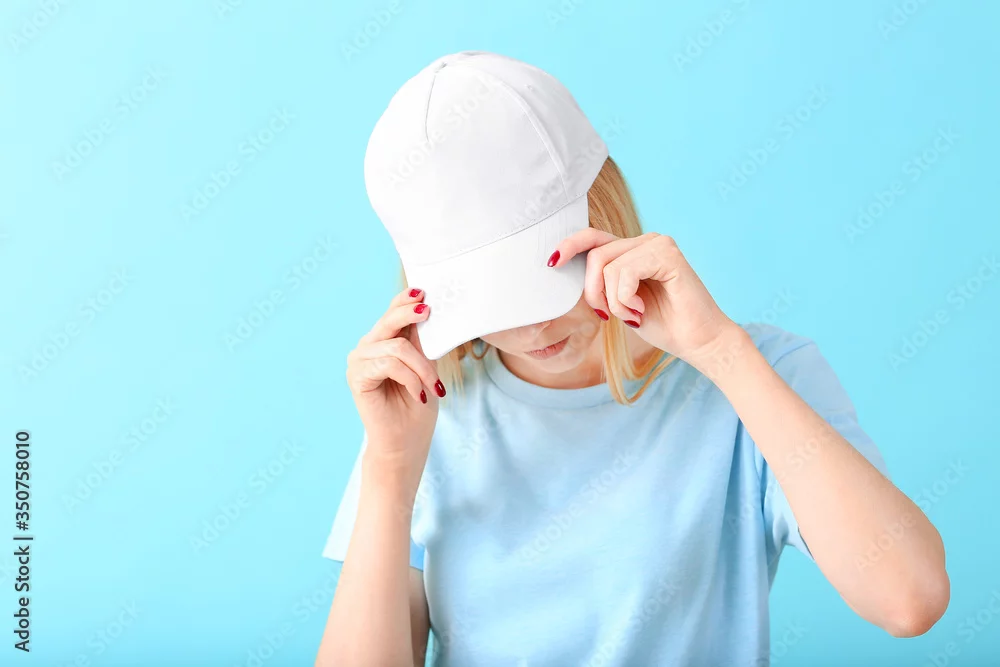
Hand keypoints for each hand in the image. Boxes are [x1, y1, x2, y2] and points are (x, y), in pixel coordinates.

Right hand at [346, 287, 442, 492]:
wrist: (405, 442)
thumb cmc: (417, 405)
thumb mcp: (426, 365)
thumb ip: (421, 340)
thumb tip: (427, 308)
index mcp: (383, 342)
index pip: (392, 312)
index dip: (405, 299)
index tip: (424, 292)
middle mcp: (367, 347)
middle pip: (389, 321)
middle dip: (412, 315)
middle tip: (429, 311)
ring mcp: (358, 361)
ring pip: (397, 348)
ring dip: (422, 368)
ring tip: (434, 387)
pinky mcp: (356, 377)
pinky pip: (390, 365)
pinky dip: (411, 379)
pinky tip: (420, 395)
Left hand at [549, 231, 740, 369]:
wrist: (699, 342)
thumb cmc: (663, 324)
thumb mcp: (620, 303)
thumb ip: (602, 284)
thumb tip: (565, 271)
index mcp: (634, 250)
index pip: (593, 238)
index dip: (570, 246)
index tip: (551, 263)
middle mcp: (645, 241)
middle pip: (595, 254)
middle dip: (592, 291)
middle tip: (606, 316)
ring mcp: (658, 244)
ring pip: (608, 266)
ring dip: (613, 301)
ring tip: (633, 315)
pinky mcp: (668, 255)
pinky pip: (626, 273)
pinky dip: (625, 299)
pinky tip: (641, 310)